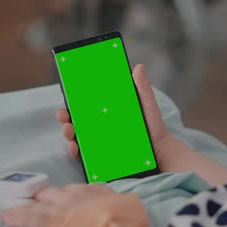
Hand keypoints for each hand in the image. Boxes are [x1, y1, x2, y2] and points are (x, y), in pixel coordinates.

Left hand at [1, 184, 148, 226]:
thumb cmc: (127, 220)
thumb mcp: (128, 206)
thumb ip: (119, 204)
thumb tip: (122, 207)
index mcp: (95, 190)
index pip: (77, 189)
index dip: (68, 195)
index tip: (65, 198)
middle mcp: (77, 194)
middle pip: (56, 190)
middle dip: (44, 193)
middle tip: (36, 196)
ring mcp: (63, 205)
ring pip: (39, 199)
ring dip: (27, 201)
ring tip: (14, 202)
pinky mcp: (50, 218)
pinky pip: (28, 215)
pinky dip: (16, 214)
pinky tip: (5, 216)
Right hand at [57, 64, 175, 169]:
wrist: (162, 152)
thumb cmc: (154, 128)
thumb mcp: (147, 106)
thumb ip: (142, 88)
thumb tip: (139, 66)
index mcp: (107, 113)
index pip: (85, 105)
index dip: (73, 99)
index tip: (67, 92)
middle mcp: (99, 128)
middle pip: (76, 120)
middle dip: (65, 116)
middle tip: (64, 114)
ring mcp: (98, 144)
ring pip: (76, 137)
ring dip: (68, 132)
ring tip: (70, 129)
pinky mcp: (100, 160)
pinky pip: (83, 157)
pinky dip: (75, 151)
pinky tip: (76, 146)